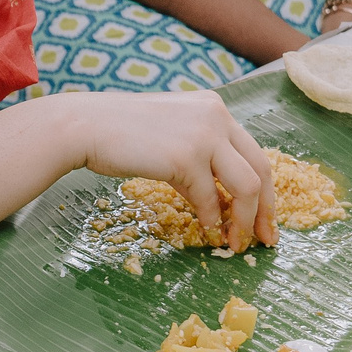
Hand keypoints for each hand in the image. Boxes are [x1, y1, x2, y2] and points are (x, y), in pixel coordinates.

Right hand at [63, 90, 278, 247]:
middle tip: (265, 238)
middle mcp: (216, 116)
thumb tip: (218, 199)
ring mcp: (204, 136)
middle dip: (266, 210)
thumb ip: (199, 155)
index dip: (264, 189)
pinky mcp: (186, 158)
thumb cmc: (120, 133)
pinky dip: (210, 218)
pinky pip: (209, 198)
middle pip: (261, 169)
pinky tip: (205, 229)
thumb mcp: (171, 134)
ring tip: (234, 242)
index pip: (253, 152)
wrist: (86, 126)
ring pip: (246, 186)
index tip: (263, 217)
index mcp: (214, 108)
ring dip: (243, 220)